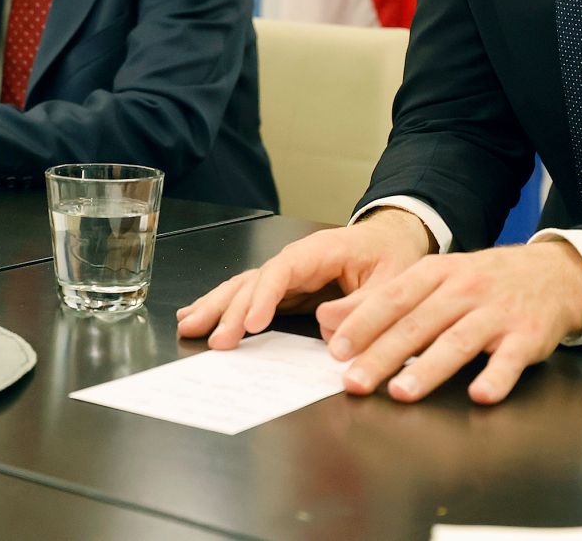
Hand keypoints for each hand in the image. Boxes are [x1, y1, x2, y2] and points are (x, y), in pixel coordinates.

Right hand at [176, 208, 431, 347]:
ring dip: (216, 307)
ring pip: (243, 287)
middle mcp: (295, 260)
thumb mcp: (391, 281)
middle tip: (215, 340)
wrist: (391, 241)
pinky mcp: (284, 290)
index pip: (283, 270)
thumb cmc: (391, 256)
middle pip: (255, 281)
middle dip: (230, 310)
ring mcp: (286, 274)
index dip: (264, 297)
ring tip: (189, 326)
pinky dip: (223, 306)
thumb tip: (326, 327)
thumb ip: (363, 305)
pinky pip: (249, 296)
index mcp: (319, 251)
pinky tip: (199, 316)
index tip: (250, 324)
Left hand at [317, 238, 581, 404]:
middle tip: (354, 382)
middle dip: (382, 354)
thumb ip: (390, 300)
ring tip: (401, 392)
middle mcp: (464, 289)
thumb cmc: (483, 281)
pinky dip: (495, 377)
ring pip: (457, 341)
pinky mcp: (527, 336)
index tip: (337, 350)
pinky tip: (479, 395)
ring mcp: (496, 313)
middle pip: (418, 324)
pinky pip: (509, 359)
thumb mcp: (438, 278)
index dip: (363, 324)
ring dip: (427, 368)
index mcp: (437, 273)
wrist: (552, 273)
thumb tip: (333, 320)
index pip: (393, 298)